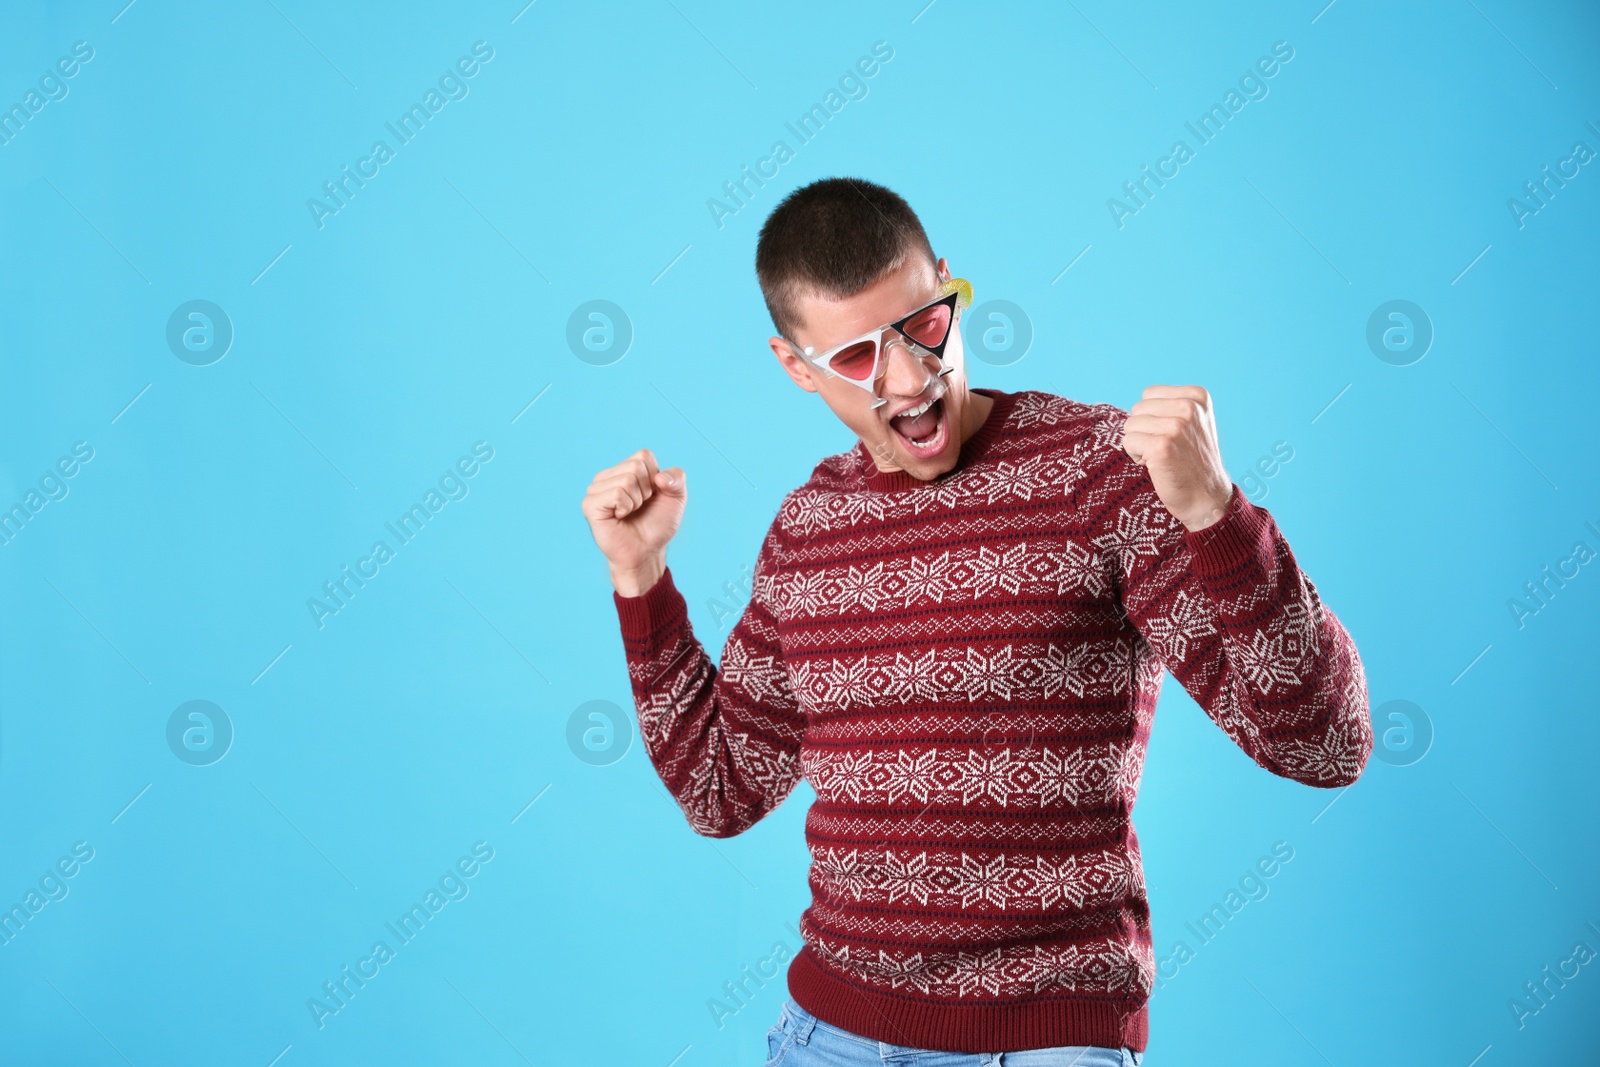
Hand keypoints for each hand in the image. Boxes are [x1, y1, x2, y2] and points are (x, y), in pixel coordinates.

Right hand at [581, 448, 685, 595]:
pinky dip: (625, 507)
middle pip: (636, 466)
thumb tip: (660, 477)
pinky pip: (616, 494)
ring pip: (627, 480)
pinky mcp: (590, 504)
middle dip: (646, 491)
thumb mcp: (676, 498)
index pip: (644, 455)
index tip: (651, 496)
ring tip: (629, 513)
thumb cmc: (657, 525)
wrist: (647, 552)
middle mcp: (608, 476)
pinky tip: (619, 517)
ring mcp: (596, 489)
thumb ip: (678, 479)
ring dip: (636, 501)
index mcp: (625, 468)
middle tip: (639, 507)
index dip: (655, 478)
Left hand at [1120, 385, 1233, 531]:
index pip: (1149, 393)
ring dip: (1140, 444)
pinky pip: (1128, 441)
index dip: (1153, 417)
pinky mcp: (1161, 446)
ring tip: (1162, 456)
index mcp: (1197, 396)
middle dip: (1144, 430)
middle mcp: (1189, 407)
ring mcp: (1176, 426)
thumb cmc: (1194, 461)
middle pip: (1138, 409)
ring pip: (1130, 425)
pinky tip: (1155, 464)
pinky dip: (1136, 455)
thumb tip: (1137, 406)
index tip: (1172, 435)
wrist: (1207, 497)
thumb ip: (1171, 406)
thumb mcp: (1193, 423)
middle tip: (1166, 448)